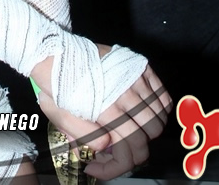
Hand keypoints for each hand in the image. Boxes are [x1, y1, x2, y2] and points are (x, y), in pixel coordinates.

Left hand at [31, 46, 171, 180]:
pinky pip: (164, 97)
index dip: (119, 167)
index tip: (99, 167)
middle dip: (136, 149)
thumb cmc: (56, 83)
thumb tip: (107, 148)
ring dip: (148, 131)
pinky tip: (142, 114)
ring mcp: (134, 77)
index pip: (130, 148)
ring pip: (159, 118)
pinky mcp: (140, 66)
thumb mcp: (57, 114)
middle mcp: (124, 91)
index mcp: (105, 106)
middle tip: (119, 147)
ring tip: (130, 129)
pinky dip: (159, 111)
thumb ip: (82, 136)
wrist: (54, 51)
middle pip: (150, 135)